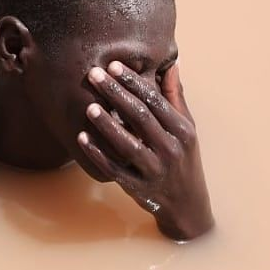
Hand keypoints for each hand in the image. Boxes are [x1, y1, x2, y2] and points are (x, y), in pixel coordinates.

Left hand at [77, 61, 213, 240]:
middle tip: (94, 75)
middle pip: (140, 117)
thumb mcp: (187, 128)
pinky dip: (98, 154)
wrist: (187, 204)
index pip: (155, 100)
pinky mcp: (138, 187)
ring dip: (107, 125)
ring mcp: (154, 170)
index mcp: (182, 131)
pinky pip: (114, 169)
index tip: (114, 65)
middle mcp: (170, 149)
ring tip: (88, 106)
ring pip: (127, 145)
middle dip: (116, 94)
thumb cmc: (184, 158)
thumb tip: (171, 64)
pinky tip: (82, 138)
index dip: (134, 82)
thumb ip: (176, 97)